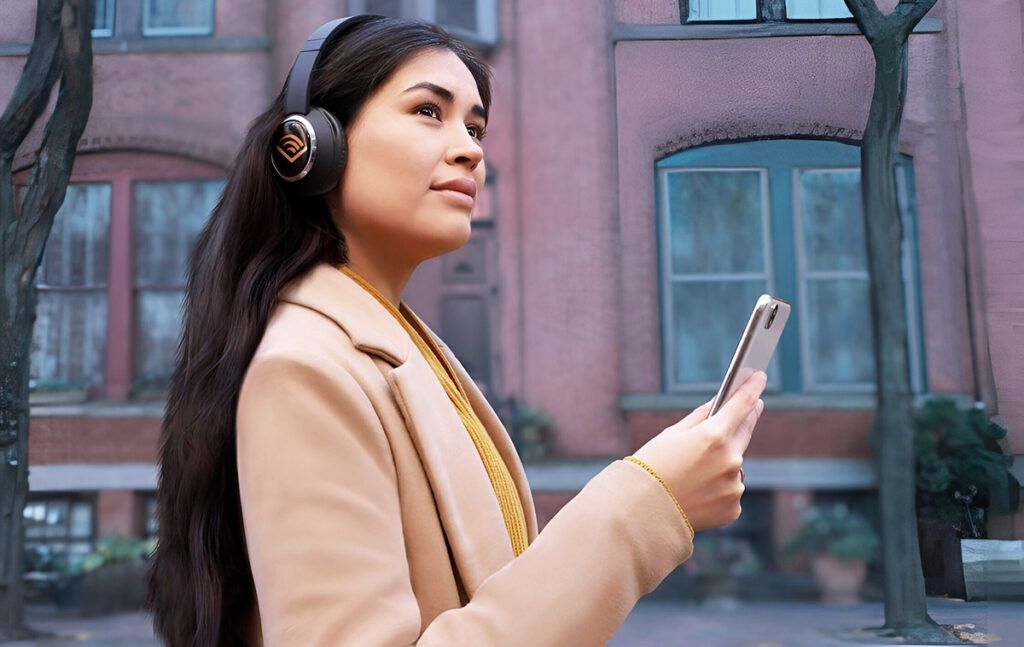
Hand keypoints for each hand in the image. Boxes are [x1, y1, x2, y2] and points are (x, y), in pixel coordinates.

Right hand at [631, 371, 766, 530]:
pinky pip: (731, 489)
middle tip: (753, 405)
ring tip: (699, 468)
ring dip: (725, 460)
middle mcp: (730, 459)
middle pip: (744, 431)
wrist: (642, 512)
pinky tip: (699, 491)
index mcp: (714, 435)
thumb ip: (699, 419)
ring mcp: (734, 484)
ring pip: (735, 464)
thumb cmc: (651, 467)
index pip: (742, 403)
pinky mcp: (733, 506)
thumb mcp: (670, 435)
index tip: (760, 376)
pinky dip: (719, 487)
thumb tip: (717, 407)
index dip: (752, 387)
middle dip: (747, 418)